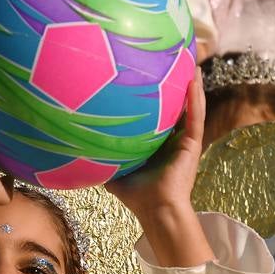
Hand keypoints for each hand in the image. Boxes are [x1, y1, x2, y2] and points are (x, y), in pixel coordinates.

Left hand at [107, 69, 205, 217]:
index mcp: (157, 145)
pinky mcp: (192, 144)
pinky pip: (195, 117)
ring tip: (192, 65)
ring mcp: (184, 141)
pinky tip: (194, 80)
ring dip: (192, 87)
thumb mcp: (115, 172)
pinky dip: (195, 99)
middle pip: (176, 108)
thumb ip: (103, 158)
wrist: (155, 209)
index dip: (156, 99)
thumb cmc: (136, 196)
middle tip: (175, 64)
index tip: (148, 78)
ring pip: (190, 108)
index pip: (158, 117)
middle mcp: (172, 140)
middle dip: (177, 86)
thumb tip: (78, 149)